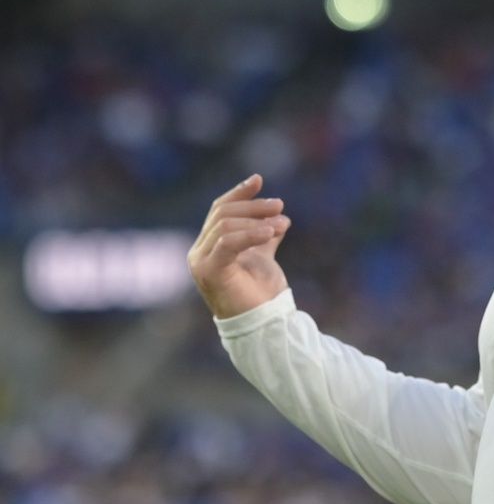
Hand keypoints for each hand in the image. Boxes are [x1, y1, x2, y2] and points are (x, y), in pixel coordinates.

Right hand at [188, 174, 291, 318]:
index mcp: (209, 246)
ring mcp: (200, 262)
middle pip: (222, 214)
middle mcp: (199, 252)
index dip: (238, 193)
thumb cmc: (261, 293)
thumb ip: (265, 234)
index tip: (259, 180)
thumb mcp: (264, 255)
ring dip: (258, 220)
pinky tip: (271, 232)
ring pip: (225, 225)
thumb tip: (279, 212)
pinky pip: (227, 242)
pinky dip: (250, 233)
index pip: (219, 210)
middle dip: (254, 206)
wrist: (263, 323)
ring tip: (283, 223)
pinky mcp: (209, 272)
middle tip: (280, 206)